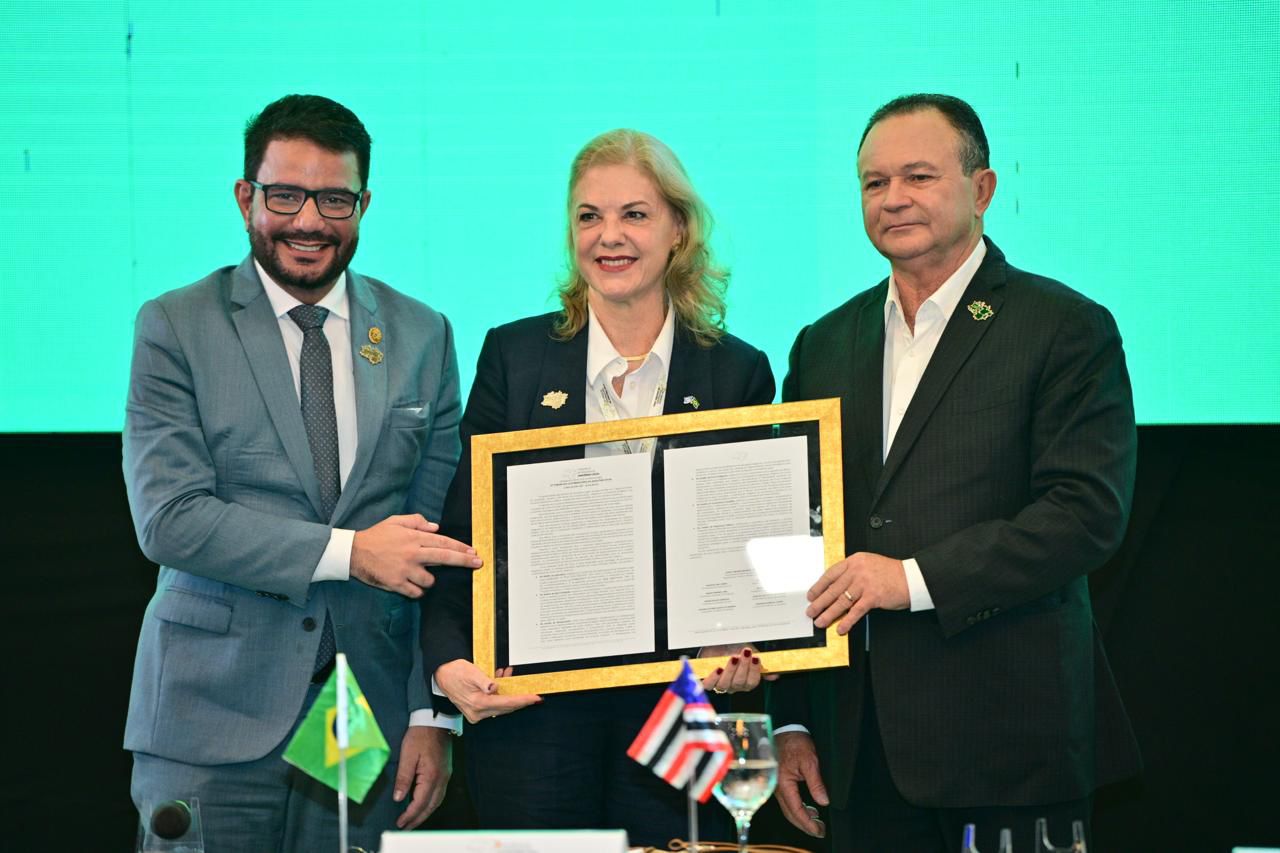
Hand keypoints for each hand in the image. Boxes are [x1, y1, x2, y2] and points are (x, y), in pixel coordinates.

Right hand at [351, 514, 481, 597]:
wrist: (353, 552)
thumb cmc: (375, 536)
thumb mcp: (395, 521)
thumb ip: (417, 522)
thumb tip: (436, 527)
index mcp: (414, 538)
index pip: (443, 542)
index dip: (461, 548)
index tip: (473, 552)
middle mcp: (413, 554)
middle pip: (445, 558)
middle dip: (464, 561)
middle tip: (477, 564)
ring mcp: (405, 570)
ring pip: (430, 580)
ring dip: (429, 579)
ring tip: (420, 574)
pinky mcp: (396, 583)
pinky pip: (416, 592)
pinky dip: (417, 590)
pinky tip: (413, 585)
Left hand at [392, 726, 450, 828]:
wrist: (435, 721)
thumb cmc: (420, 735)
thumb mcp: (407, 755)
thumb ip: (403, 778)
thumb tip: (398, 798)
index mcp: (431, 776)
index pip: (420, 803)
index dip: (409, 815)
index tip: (400, 822)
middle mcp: (441, 779)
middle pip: (430, 806)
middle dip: (418, 819)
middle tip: (406, 827)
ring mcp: (445, 775)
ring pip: (437, 801)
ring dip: (425, 813)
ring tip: (414, 820)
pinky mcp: (446, 771)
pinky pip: (440, 794)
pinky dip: (431, 803)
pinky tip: (424, 804)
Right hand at [435, 659, 540, 723]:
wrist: (442, 674)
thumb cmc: (455, 672)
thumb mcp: (471, 672)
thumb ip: (484, 680)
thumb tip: (494, 687)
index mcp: (477, 703)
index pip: (506, 703)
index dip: (523, 700)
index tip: (535, 698)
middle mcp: (477, 712)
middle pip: (506, 708)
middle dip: (520, 700)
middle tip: (533, 695)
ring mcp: (476, 713)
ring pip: (501, 706)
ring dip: (510, 695)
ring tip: (515, 680)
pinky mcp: (476, 711)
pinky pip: (494, 704)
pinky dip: (501, 695)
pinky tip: (503, 681)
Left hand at [699, 646, 777, 693]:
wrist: (716, 646)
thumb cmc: (733, 650)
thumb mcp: (749, 655)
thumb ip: (761, 666)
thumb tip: (775, 675)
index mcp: (745, 682)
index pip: (752, 682)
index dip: (755, 671)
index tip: (756, 657)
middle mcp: (733, 686)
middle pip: (739, 683)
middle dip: (744, 667)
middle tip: (745, 653)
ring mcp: (720, 684)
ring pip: (725, 684)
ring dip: (730, 670)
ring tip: (733, 657)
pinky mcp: (708, 681)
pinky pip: (709, 685)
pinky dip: (713, 677)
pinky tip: (719, 668)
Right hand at [775, 731, 828, 837]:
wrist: (785, 728)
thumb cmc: (795, 742)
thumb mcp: (809, 761)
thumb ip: (816, 782)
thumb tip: (824, 801)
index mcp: (783, 783)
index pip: (796, 810)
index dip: (808, 823)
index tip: (819, 830)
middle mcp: (778, 787)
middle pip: (790, 813)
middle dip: (805, 825)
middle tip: (820, 831)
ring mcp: (778, 785)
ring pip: (789, 809)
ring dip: (802, 818)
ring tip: (817, 823)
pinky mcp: (780, 782)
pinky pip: (789, 801)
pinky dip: (799, 809)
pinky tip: (809, 810)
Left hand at [806, 551, 909, 634]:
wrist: (911, 578)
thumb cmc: (891, 573)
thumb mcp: (868, 564)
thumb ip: (852, 573)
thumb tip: (836, 588)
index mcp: (854, 561)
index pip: (830, 574)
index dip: (818, 587)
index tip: (811, 595)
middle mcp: (857, 571)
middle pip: (833, 589)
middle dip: (820, 602)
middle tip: (811, 611)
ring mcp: (864, 584)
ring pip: (841, 601)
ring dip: (829, 613)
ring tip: (821, 621)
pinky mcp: (873, 597)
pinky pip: (856, 611)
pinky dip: (847, 621)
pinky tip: (841, 627)